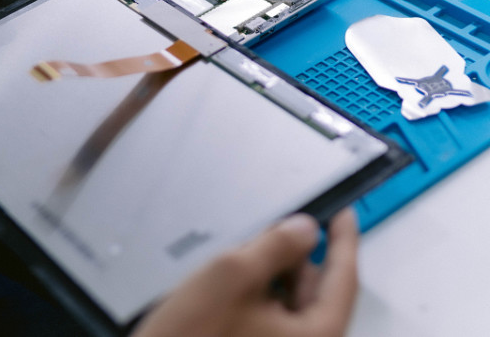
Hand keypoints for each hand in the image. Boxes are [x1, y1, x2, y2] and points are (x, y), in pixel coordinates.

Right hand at [132, 209, 358, 336]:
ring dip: (272, 274)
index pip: (344, 280)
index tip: (344, 213)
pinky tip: (231, 283)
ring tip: (238, 260)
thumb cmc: (192, 334)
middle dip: (294, 257)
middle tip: (267, 231)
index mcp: (315, 335)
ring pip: (291, 301)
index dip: (344, 241)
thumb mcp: (235, 275)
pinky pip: (272, 315)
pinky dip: (260, 292)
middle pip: (316, 290)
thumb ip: (276, 246)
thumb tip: (306, 229)